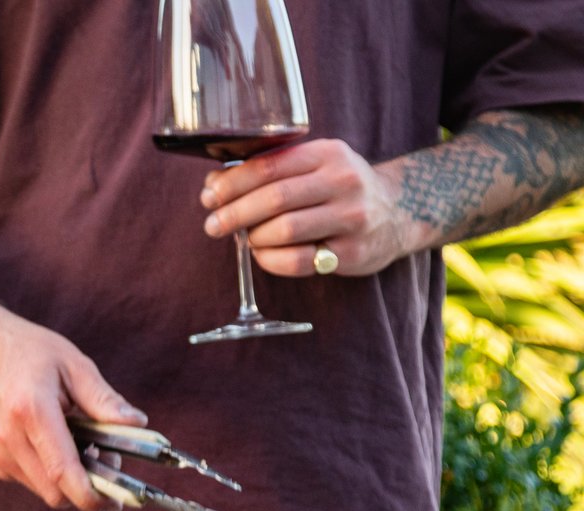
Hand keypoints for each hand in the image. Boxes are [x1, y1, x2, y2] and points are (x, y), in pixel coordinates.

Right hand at [0, 304, 143, 510]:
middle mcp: (10, 438)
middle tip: (108, 461)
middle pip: (55, 493)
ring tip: (86, 448)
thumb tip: (137, 424)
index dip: (91, 496)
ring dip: (71, 482)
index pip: (62, 472)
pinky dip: (53, 475)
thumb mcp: (73, 364)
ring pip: (45, 491)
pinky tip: (60, 446)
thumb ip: (104, 399)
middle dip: (87, 488)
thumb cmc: (30, 352)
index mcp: (32, 412)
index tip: (116, 503)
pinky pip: (32, 482)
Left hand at [200, 138, 408, 277]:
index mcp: (327, 154)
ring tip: (247, 238)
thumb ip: (267, 171)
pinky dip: (270, 260)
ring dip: (255, 237)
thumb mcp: (312, 166)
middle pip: (275, 198)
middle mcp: (343, 182)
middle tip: (212, 226)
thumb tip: (213, 185)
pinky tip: (263, 254)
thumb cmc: (337, 189)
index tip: (208, 197)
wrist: (397, 211)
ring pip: (285, 230)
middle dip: (234, 214)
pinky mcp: (352, 252)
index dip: (232, 184)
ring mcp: (351, 218)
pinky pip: (298, 261)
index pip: (269, 166)